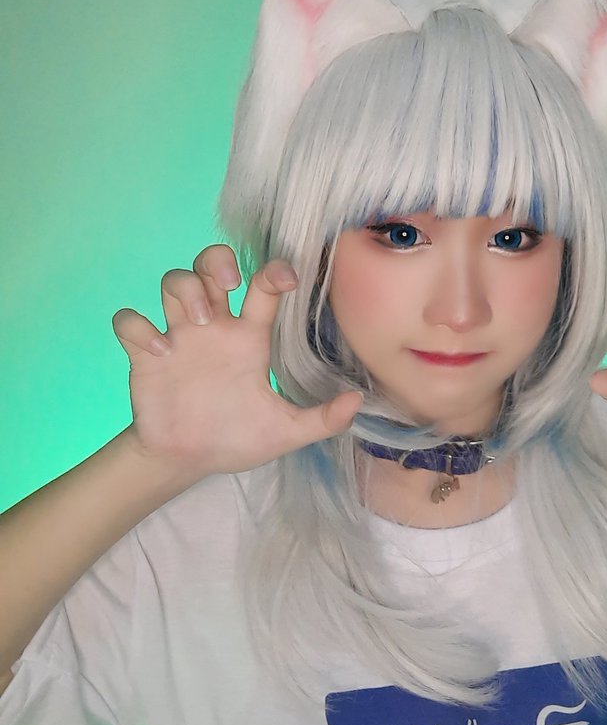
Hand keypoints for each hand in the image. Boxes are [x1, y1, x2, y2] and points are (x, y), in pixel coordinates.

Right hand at [112, 244, 361, 477]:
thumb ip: (321, 420)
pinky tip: (158, 351)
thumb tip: (358, 402)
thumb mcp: (284, 432)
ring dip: (185, 290)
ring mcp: (178, 338)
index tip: (284, 279)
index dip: (273, 270)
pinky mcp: (145, 356)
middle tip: (229, 287)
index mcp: (248, 337)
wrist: (187, 462)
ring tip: (198, 323)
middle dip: (217, 262)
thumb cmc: (236, 438)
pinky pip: (129, 322)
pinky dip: (138, 327)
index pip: (262, 286)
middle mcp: (213, 328)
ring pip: (173, 282)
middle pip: (210, 265)